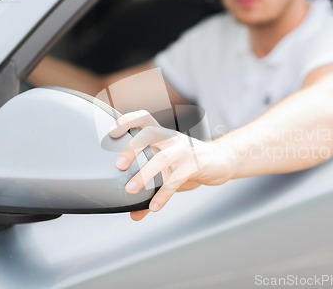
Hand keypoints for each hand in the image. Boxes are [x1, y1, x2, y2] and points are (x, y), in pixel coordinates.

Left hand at [109, 110, 234, 220]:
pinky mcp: (195, 165)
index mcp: (163, 135)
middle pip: (150, 133)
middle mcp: (172, 138)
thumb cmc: (188, 164)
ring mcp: (184, 150)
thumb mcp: (169, 172)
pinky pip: (177, 179)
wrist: (221, 161)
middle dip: (132, 147)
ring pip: (162, 157)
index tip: (111, 132)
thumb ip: (151, 190)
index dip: (127, 121)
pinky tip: (154, 206)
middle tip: (118, 165)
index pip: (144, 118)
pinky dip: (164, 193)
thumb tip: (135, 215)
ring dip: (145, 173)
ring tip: (131, 189)